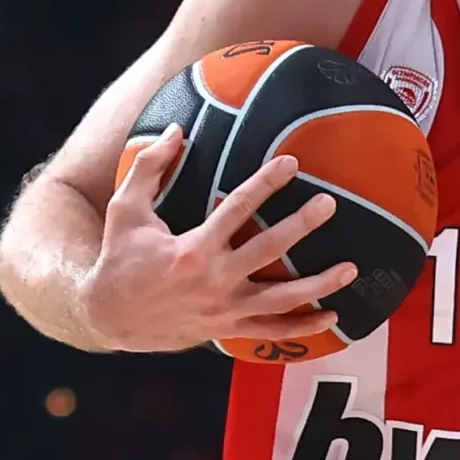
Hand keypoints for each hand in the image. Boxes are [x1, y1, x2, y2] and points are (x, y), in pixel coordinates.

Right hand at [78, 127, 354, 352]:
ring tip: (352, 268)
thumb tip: (179, 128)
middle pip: (269, 250)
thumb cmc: (119, 258)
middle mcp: (214, 281)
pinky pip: (271, 331)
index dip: (267, 182)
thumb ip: (150, 166)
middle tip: (329, 204)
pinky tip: (332, 316)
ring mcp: (224, 310)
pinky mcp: (226, 329)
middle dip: (302, 225)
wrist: (108, 318)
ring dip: (319, 284)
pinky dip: (303, 327)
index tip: (291, 162)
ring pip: (281, 299)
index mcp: (192, 250)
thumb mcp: (124, 209)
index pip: (238, 208)